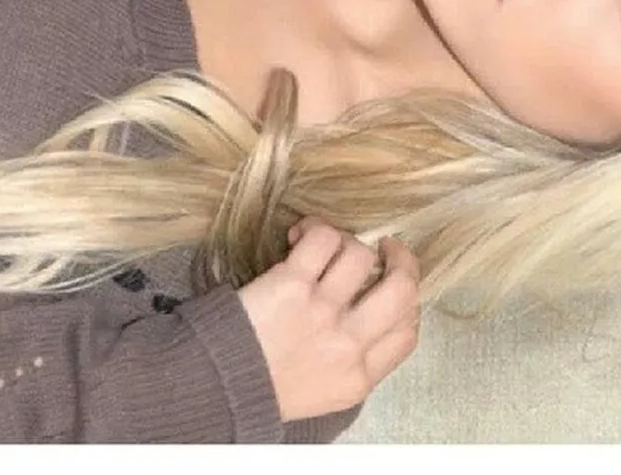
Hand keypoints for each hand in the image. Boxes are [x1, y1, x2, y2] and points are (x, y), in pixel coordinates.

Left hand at [237, 217, 419, 421]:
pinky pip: (324, 239)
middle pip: (402, 290)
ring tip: (329, 243)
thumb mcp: (325, 391)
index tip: (390, 287)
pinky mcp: (292, 285)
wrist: (212, 387)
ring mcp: (321, 313)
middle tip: (387, 249)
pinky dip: (316, 228)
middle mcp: (347, 345)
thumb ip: (357, 360)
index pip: (407, 333)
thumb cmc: (265, 387)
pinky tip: (300, 235)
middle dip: (402, 260)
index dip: (408, 303)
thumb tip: (375, 312)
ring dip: (348, 242)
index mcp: (357, 378)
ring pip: (361, 256)